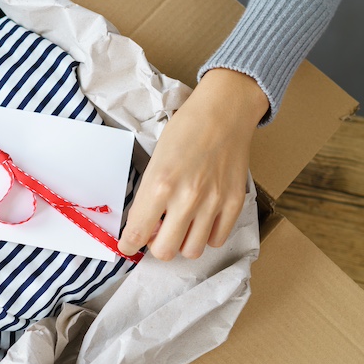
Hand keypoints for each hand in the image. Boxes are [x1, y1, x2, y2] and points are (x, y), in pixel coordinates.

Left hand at [118, 68, 268, 260]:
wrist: (224, 111)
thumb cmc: (185, 130)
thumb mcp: (155, 160)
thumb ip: (149, 196)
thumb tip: (144, 227)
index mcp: (160, 184)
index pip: (137, 233)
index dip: (129, 245)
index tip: (128, 246)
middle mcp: (186, 198)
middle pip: (165, 251)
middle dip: (156, 246)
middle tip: (158, 232)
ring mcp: (213, 202)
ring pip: (192, 251)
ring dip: (183, 243)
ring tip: (182, 225)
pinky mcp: (234, 203)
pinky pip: (216, 240)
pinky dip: (206, 236)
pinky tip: (202, 220)